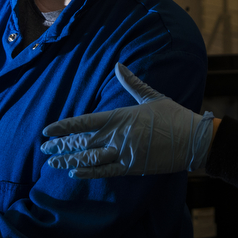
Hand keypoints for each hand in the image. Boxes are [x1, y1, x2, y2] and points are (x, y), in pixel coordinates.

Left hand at [39, 64, 213, 177]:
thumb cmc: (173, 115)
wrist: (193, 139)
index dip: (64, 126)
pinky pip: (106, 171)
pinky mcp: (133, 167)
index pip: (85, 122)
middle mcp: (119, 136)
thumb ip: (131, 82)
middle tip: (44, 148)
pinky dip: (89, 172)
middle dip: (62, 145)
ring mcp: (125, 153)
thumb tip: (118, 65)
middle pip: (83, 142)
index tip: (48, 130)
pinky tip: (73, 172)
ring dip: (69, 160)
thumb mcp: (151, 96)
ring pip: (90, 158)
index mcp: (121, 116)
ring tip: (52, 162)